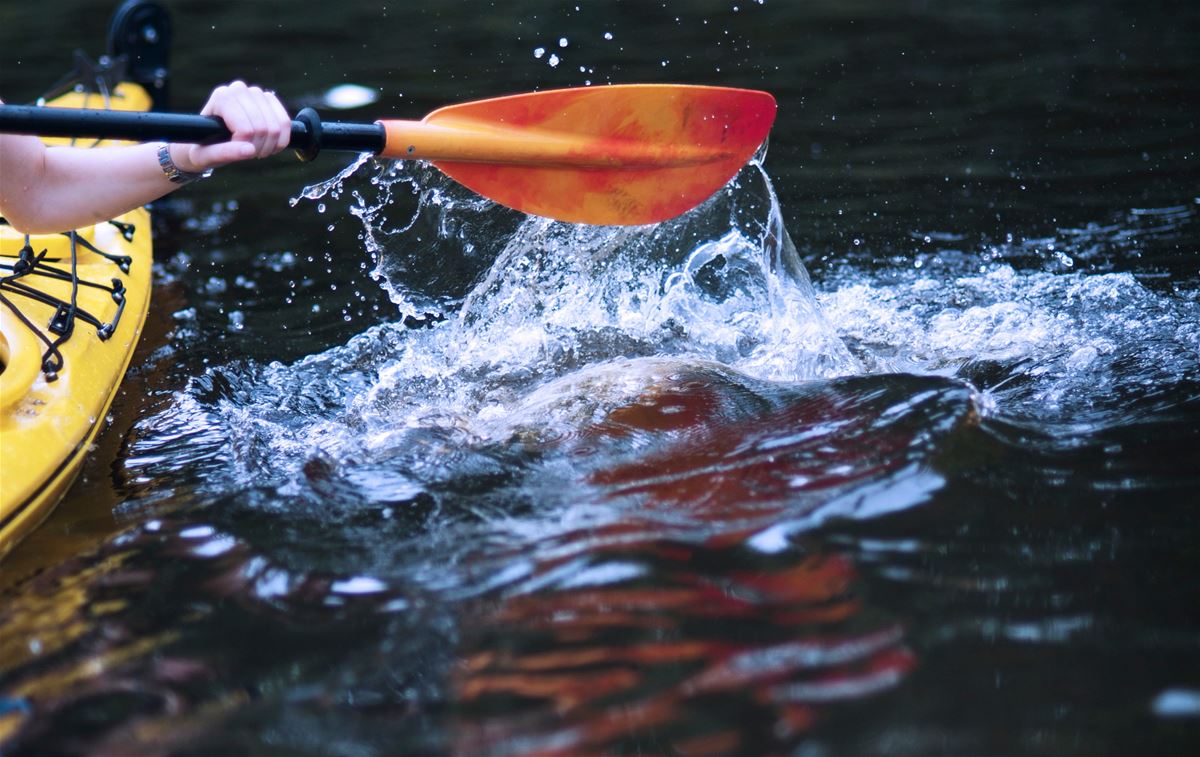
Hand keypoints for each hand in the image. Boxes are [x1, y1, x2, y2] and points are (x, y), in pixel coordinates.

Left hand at [172, 81, 290, 172]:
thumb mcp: (208, 155)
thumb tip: (250, 150)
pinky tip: (270, 145)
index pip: (245, 129)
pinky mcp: (270, 100)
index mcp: (222, 97)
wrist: (211, 138)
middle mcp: (239, 89)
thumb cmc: (206, 147)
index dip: (243, 147)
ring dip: (270, 146)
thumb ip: (225, 153)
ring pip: (277, 127)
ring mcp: (256, 93)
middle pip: (263, 128)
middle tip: (248, 153)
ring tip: (257, 151)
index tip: (233, 150)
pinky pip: (286, 122)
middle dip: (258, 148)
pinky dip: (282, 140)